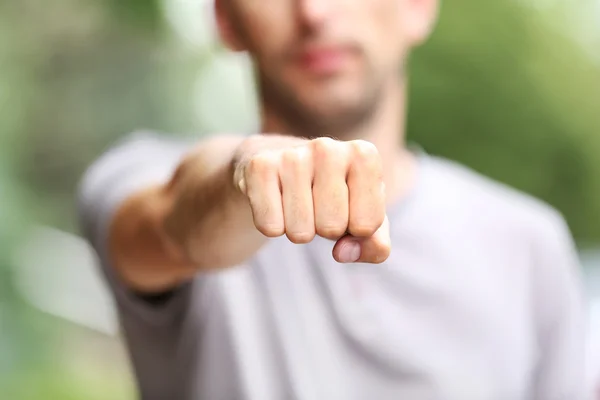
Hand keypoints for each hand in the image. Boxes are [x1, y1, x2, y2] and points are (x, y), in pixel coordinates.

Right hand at [233, 136, 389, 263]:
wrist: (278, 167)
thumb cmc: (331, 195)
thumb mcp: (364, 218)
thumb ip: (375, 245)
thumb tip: (344, 252)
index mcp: (364, 155)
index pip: (367, 225)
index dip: (356, 229)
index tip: (347, 208)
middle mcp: (328, 147)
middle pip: (332, 227)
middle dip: (326, 229)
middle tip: (318, 206)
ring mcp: (291, 155)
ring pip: (300, 232)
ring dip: (299, 230)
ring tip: (297, 204)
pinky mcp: (259, 166)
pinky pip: (270, 227)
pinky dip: (273, 227)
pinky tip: (275, 201)